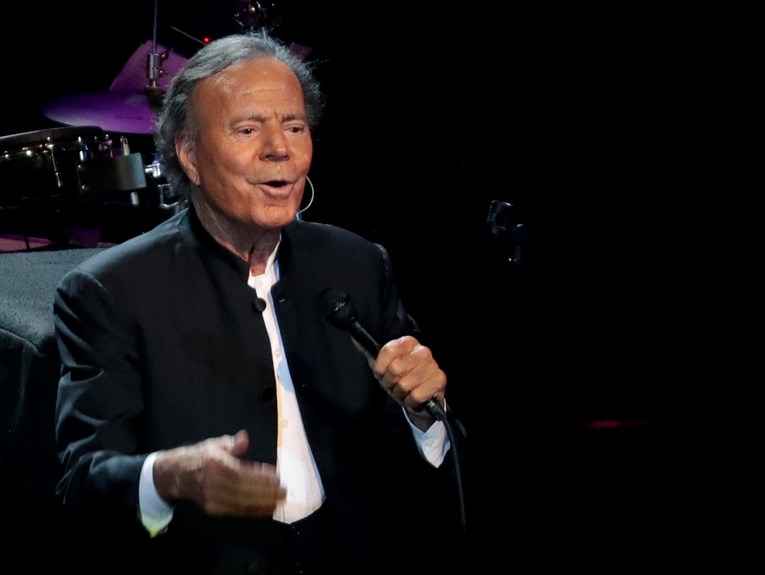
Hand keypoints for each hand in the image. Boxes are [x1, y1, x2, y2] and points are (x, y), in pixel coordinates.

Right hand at [153, 429, 285, 516]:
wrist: (176, 475)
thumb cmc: (201, 457)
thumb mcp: (215, 445)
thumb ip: (232, 443)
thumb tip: (244, 438)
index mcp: (215, 463)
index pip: (242, 472)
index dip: (261, 476)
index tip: (278, 477)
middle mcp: (213, 482)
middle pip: (244, 489)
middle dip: (266, 491)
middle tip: (284, 491)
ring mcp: (212, 497)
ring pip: (241, 502)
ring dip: (262, 503)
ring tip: (279, 500)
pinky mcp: (213, 509)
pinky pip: (236, 511)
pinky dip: (253, 511)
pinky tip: (266, 509)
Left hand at [370, 335, 446, 429]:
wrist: (421, 399)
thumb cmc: (401, 380)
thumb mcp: (383, 366)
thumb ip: (369, 353)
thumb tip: (356, 340)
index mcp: (408, 343)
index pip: (388, 350)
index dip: (381, 367)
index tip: (382, 373)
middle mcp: (422, 351)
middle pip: (395, 369)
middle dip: (390, 383)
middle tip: (395, 385)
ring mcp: (432, 365)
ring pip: (404, 384)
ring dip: (400, 394)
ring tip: (405, 392)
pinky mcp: (439, 381)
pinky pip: (415, 395)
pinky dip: (411, 402)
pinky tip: (415, 397)